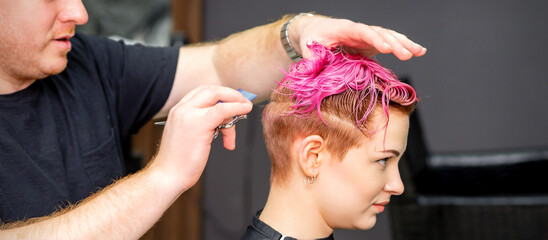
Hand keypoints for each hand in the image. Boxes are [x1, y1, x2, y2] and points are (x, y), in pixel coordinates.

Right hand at [152, 85, 252, 189]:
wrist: (168, 177)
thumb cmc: (180, 163)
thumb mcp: (191, 137)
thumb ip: (204, 124)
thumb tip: (225, 119)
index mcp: (178, 111)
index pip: (202, 92)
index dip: (221, 95)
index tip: (233, 102)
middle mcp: (182, 109)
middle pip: (211, 90)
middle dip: (231, 95)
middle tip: (243, 103)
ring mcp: (189, 114)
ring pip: (217, 96)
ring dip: (235, 103)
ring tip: (239, 119)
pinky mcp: (199, 124)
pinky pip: (222, 109)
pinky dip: (236, 107)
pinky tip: (245, 109)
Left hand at [292, 15, 426, 60]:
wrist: (316, 31)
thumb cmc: (312, 38)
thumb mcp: (309, 46)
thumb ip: (312, 57)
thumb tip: (311, 69)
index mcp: (345, 29)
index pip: (362, 32)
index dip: (374, 39)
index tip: (385, 47)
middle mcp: (360, 30)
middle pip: (380, 33)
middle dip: (394, 43)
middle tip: (407, 54)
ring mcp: (368, 37)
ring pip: (389, 36)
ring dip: (404, 43)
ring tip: (419, 52)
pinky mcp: (372, 44)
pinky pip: (391, 43)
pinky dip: (404, 46)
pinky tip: (419, 51)